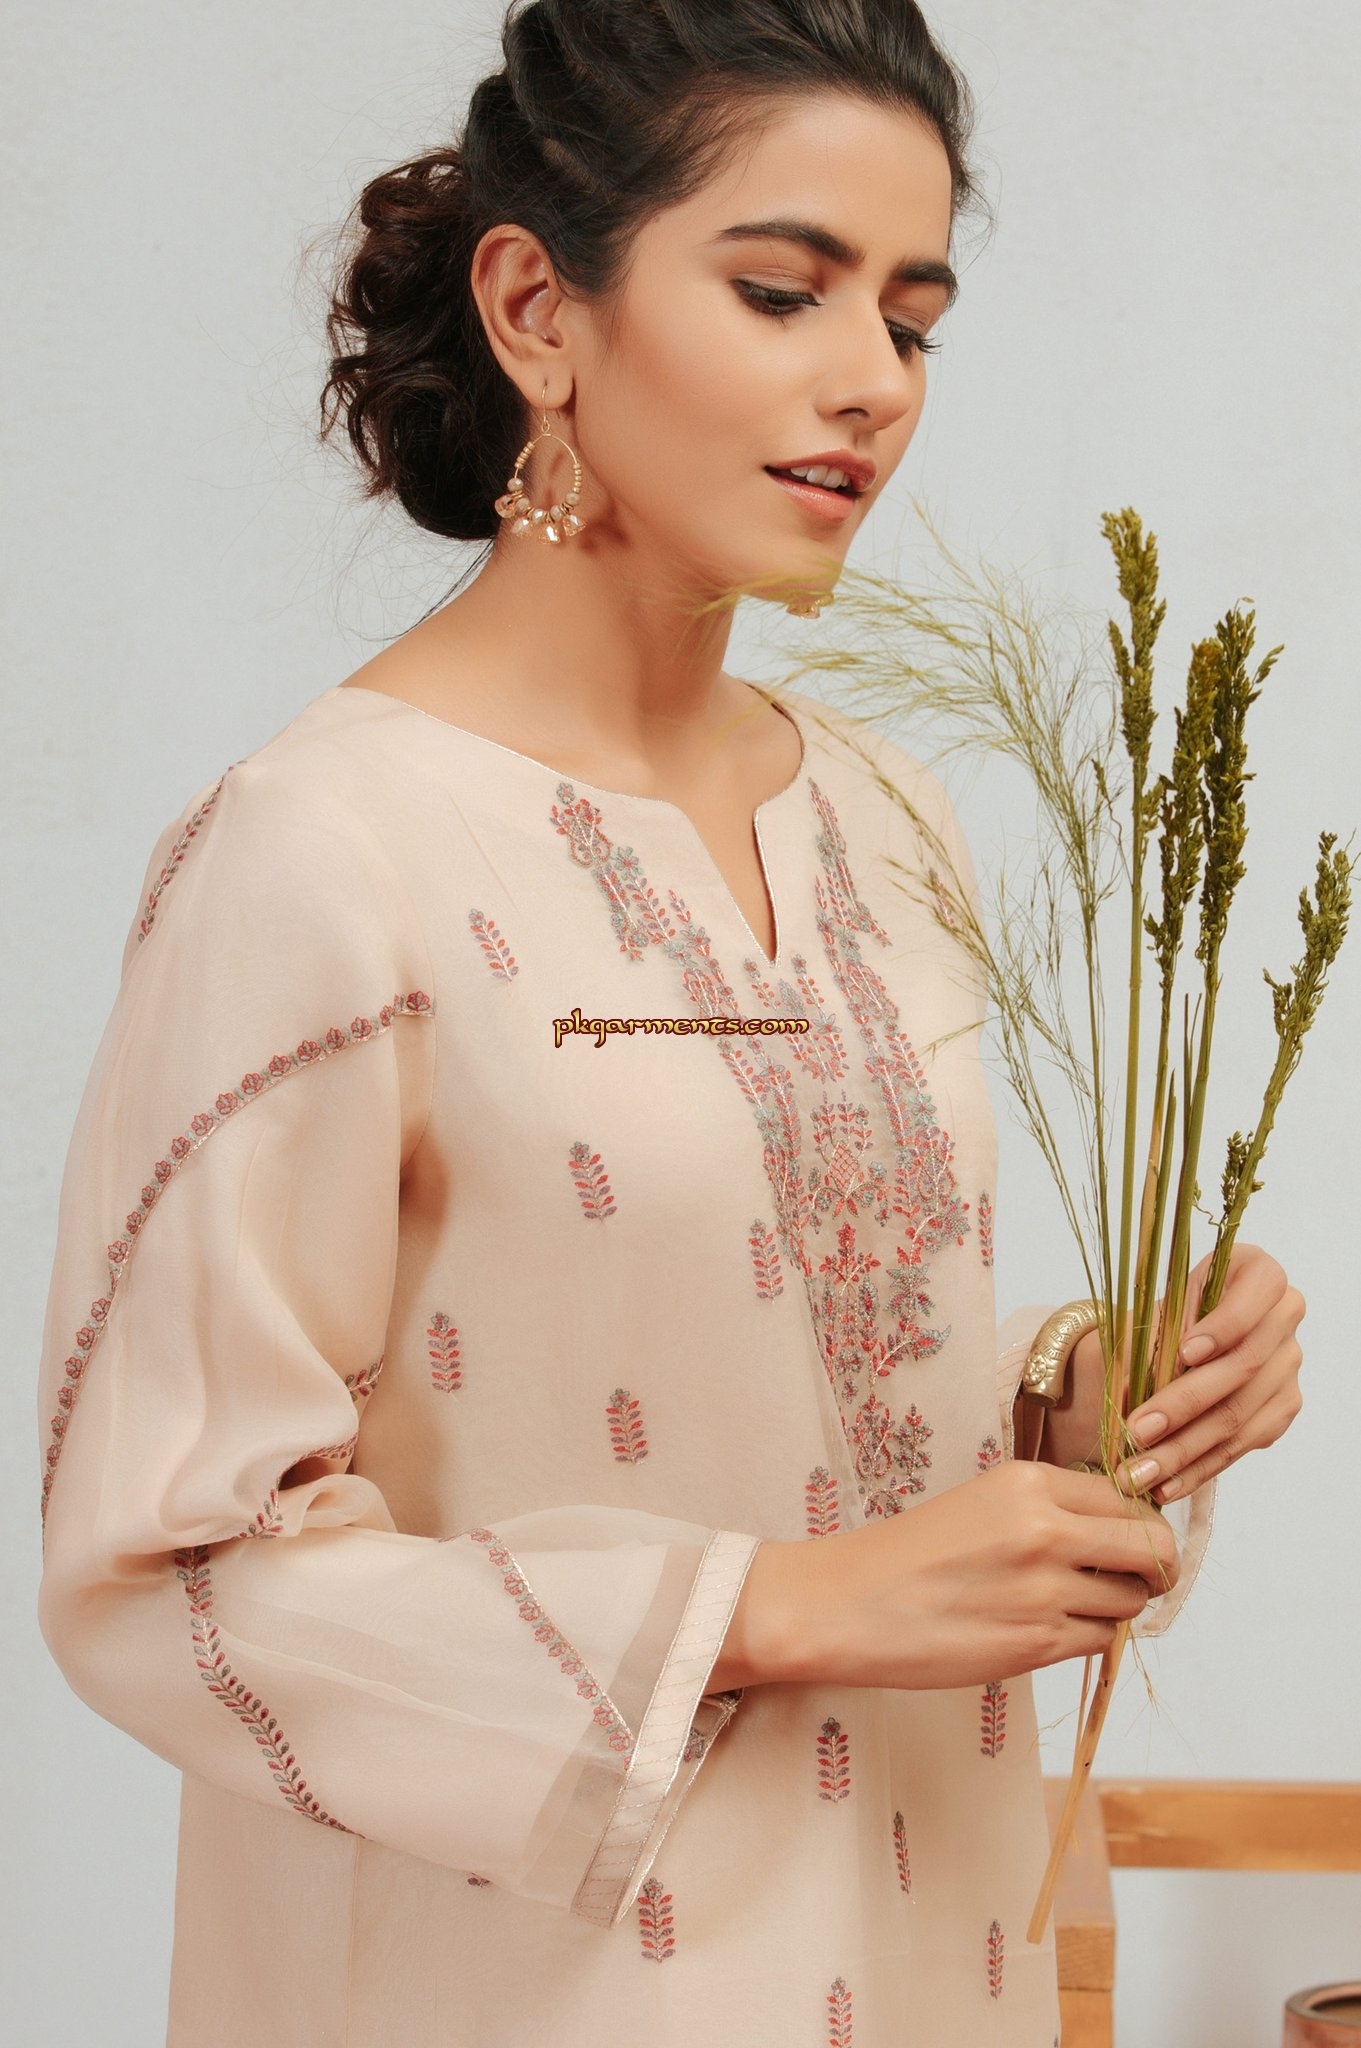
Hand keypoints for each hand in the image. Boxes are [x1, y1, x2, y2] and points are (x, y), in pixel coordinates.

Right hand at [712, 1461, 1180, 1691]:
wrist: (846, 1605)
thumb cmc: (907, 1554)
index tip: (1128, 1540)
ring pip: (1131, 1601)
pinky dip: (1088, 1637)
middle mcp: (1045, 1530)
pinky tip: (1046, 1628)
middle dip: (1153, 1567)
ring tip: (1071, 1605)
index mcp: (1028, 1482)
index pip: (1127, 1499)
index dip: (1137, 1523)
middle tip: (1132, 1577)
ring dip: (1116, 1607)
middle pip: (1151, 1549)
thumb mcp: (981, 1502)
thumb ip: (1049, 1510)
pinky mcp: (1036, 1645)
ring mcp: (1044, 1591)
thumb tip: (1121, 1531)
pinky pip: (1100, 1641)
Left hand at [1117, 1242, 1304, 1503]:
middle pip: (1242, 1368)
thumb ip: (1144, 1340)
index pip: (1256, 1296)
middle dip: (1184, 1405)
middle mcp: (1284, 1318)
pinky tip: (1164, 1485)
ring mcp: (1288, 1367)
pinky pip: (1241, 1445)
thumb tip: (1122, 1395)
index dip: (1225, 1326)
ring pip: (1239, 1416)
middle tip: (1138, 1432)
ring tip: (1139, 1473)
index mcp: (1259, 1274)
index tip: (1185, 1352)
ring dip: (1184, 1451)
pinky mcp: (1281, 1409)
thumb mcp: (1151, 1312)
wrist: (1183, 1339)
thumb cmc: (1166, 1316)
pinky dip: (1199, 1468)